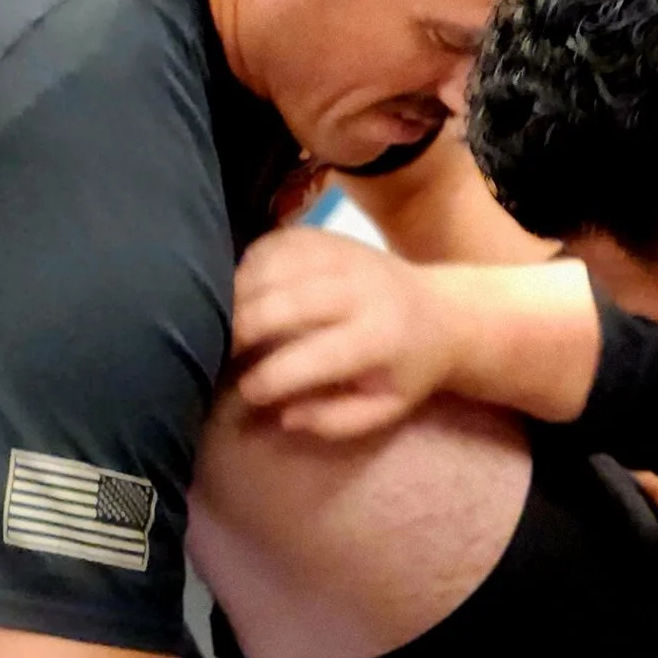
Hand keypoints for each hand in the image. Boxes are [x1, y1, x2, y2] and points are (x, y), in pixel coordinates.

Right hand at [231, 226, 458, 437]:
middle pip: (284, 304)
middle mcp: (359, 289)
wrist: (444, 311)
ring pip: (271, 268)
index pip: (314, 356)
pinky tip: (235, 291)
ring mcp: (341, 255)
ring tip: (213, 323)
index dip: (272, 378)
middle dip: (239, 330)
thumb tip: (283, 415)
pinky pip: (272, 245)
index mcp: (378, 337)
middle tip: (213, 353)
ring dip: (234, 296)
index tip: (248, 394)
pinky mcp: (326, 236)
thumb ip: (337, 420)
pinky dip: (245, 267)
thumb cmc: (407, 369)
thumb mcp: (386, 407)